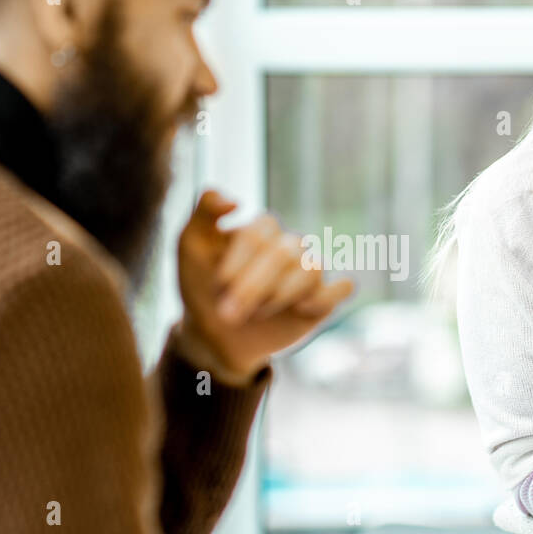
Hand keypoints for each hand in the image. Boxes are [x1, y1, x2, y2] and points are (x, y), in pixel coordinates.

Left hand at [176, 189, 354, 380]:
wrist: (214, 333)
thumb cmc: (203, 284)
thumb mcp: (191, 246)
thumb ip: (205, 211)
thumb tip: (235, 201)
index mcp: (262, 229)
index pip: (260, 234)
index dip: (238, 263)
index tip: (217, 286)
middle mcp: (290, 245)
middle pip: (285, 254)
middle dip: (253, 288)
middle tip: (228, 313)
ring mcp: (308, 271)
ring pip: (312, 269)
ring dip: (279, 296)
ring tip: (255, 314)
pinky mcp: (323, 299)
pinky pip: (341, 288)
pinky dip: (323, 297)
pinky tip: (300, 309)